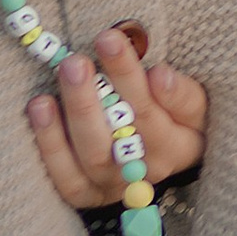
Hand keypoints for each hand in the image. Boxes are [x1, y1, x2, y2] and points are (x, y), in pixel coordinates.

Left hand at [29, 25, 205, 210]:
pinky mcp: (85, 194)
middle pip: (116, 137)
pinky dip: (49, 142)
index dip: (129, 76)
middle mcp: (144, 171)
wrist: (162, 163)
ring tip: (60, 76)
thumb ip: (183, 93)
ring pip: (88, 155)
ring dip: (71, 113)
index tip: (110, 41)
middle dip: (92, 96)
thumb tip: (159, 74)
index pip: (151, 109)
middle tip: (75, 60)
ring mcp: (112, 186)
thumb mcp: (196, 106)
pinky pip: (64, 175)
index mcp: (179, 147)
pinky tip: (39, 106)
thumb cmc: (180, 122)